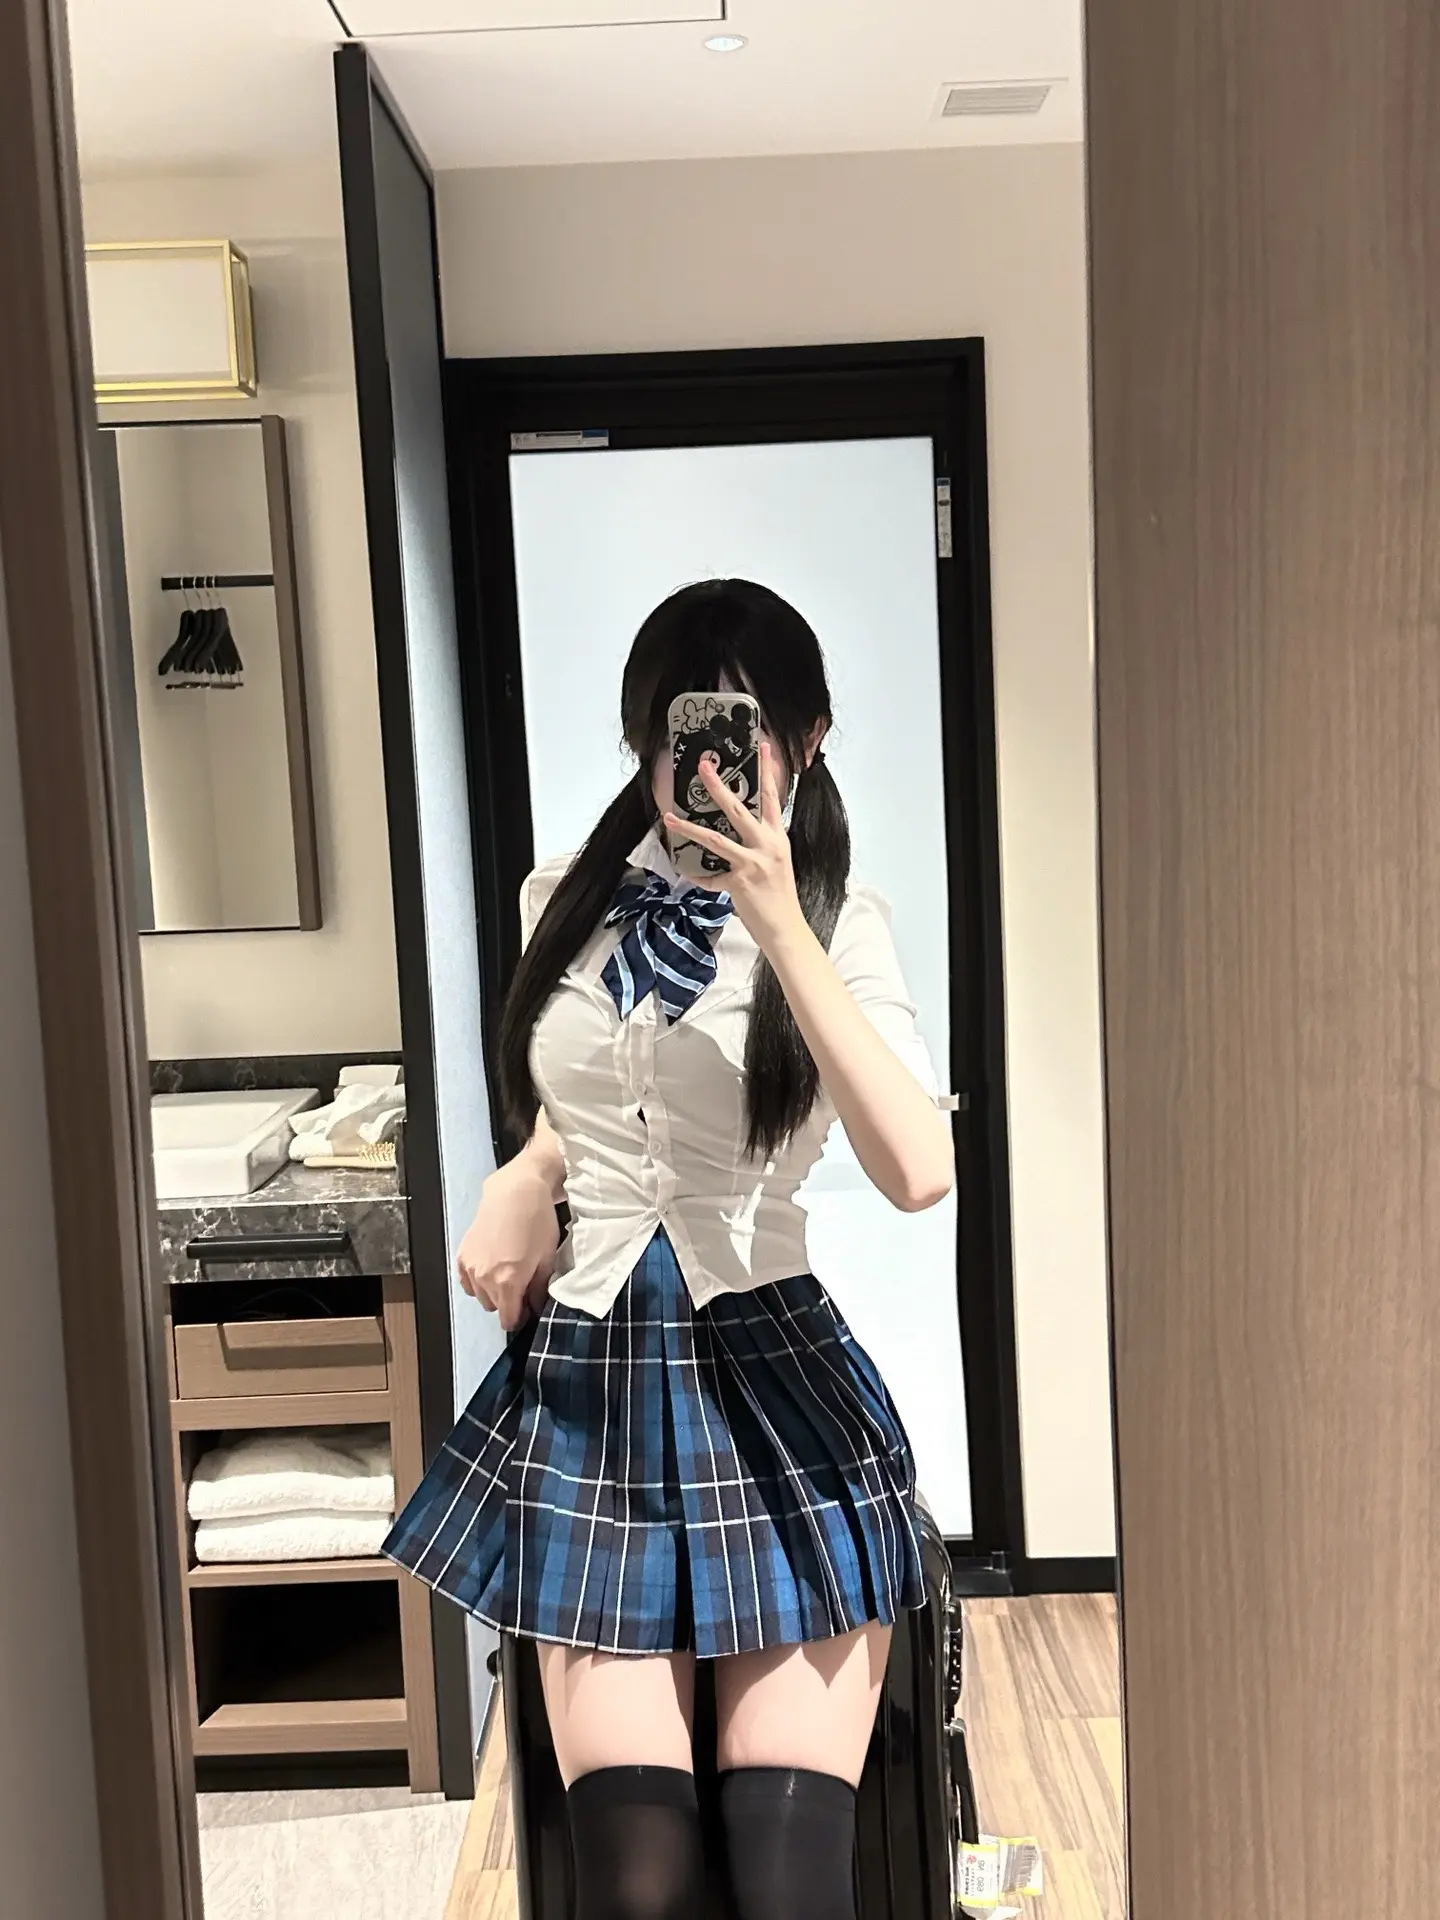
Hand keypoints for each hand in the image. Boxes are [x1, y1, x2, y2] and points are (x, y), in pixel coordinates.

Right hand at [456, 1159, 558, 1332]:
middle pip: (494, 1308)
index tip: (529, 1306)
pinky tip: (491, 1267)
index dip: (521, 1317)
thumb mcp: (547, 1258)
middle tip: (523, 1284)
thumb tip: (536, 1307)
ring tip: (507, 1272)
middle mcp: (485, 1278)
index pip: (509, 1320)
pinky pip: (467, 1282)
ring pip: (480, 1296)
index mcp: (508, 1283)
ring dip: (493, 1292)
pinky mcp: (463, 1254)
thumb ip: (540, 1290)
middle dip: (509, 1303)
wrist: (516, 1191)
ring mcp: (470, 1266)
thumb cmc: (538, 1222)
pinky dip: (477, 1281)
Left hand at [665, 742, 809, 958]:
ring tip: (669, 817)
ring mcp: (751, 863)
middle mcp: (766, 846)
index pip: (773, 798)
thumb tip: (746, 832)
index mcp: (777, 838)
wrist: (786, 928)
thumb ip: (763, 844)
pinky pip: (710, 877)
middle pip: (739, 809)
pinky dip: (697, 877)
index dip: (768, 771)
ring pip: (715, 839)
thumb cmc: (781, 896)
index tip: (763, 746)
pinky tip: (686, 873)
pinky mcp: (738, 882)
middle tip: (703, 767)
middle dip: (718, 787)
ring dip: (689, 828)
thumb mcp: (778, 862)